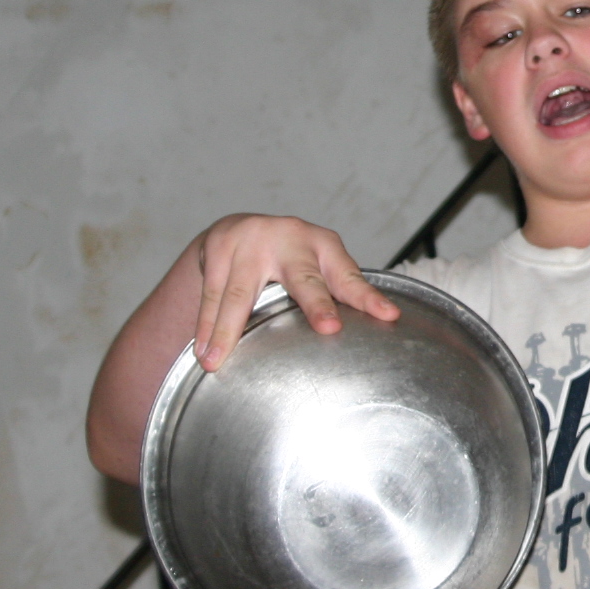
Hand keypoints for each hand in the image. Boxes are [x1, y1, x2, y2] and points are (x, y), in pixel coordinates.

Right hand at [193, 214, 398, 370]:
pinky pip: (212, 294)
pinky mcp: (219, 247)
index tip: (387, 316)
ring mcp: (252, 241)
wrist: (241, 226)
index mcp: (324, 245)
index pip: (349, 277)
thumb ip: (336, 295)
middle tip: (329, 327)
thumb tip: (370, 335)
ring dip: (228, 331)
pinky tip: (202, 350)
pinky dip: (207, 325)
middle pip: (303, 279)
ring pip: (241, 293)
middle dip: (317, 304)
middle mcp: (291, 238)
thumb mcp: (317, 267)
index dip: (367, 297)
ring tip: (216, 361)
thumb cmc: (290, 257)